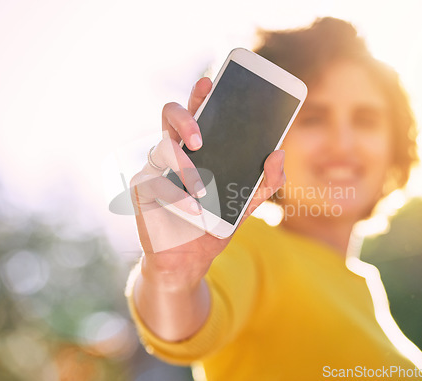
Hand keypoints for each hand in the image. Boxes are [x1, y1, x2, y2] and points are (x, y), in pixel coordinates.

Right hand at [130, 77, 285, 285]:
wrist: (187, 260)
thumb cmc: (214, 224)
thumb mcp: (247, 203)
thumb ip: (266, 180)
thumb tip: (279, 152)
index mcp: (197, 149)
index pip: (196, 112)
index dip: (199, 94)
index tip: (209, 83)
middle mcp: (174, 152)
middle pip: (169, 116)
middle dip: (185, 118)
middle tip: (200, 139)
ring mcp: (156, 169)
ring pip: (162, 148)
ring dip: (186, 169)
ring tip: (204, 191)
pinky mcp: (143, 189)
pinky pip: (157, 184)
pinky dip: (178, 198)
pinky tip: (193, 211)